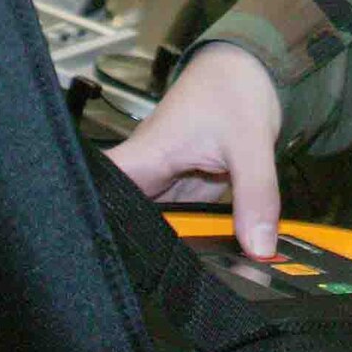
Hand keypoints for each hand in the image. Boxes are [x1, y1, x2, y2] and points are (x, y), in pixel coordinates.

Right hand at [106, 42, 284, 257]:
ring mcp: (163, 184)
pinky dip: (190, 240)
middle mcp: (146, 172)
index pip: (98, 191)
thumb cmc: (234, 87)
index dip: (92, 225)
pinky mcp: (182, 191)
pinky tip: (202, 260)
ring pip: (152, 227)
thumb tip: (259, 247)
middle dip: (138, 256)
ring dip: (167, 251)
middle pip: (123, 221)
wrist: (251, 70)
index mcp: (145, 155)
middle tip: (162, 281)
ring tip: (188, 276)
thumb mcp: (250, 142)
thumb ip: (256, 194)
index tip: (102, 258)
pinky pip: (179, 224)